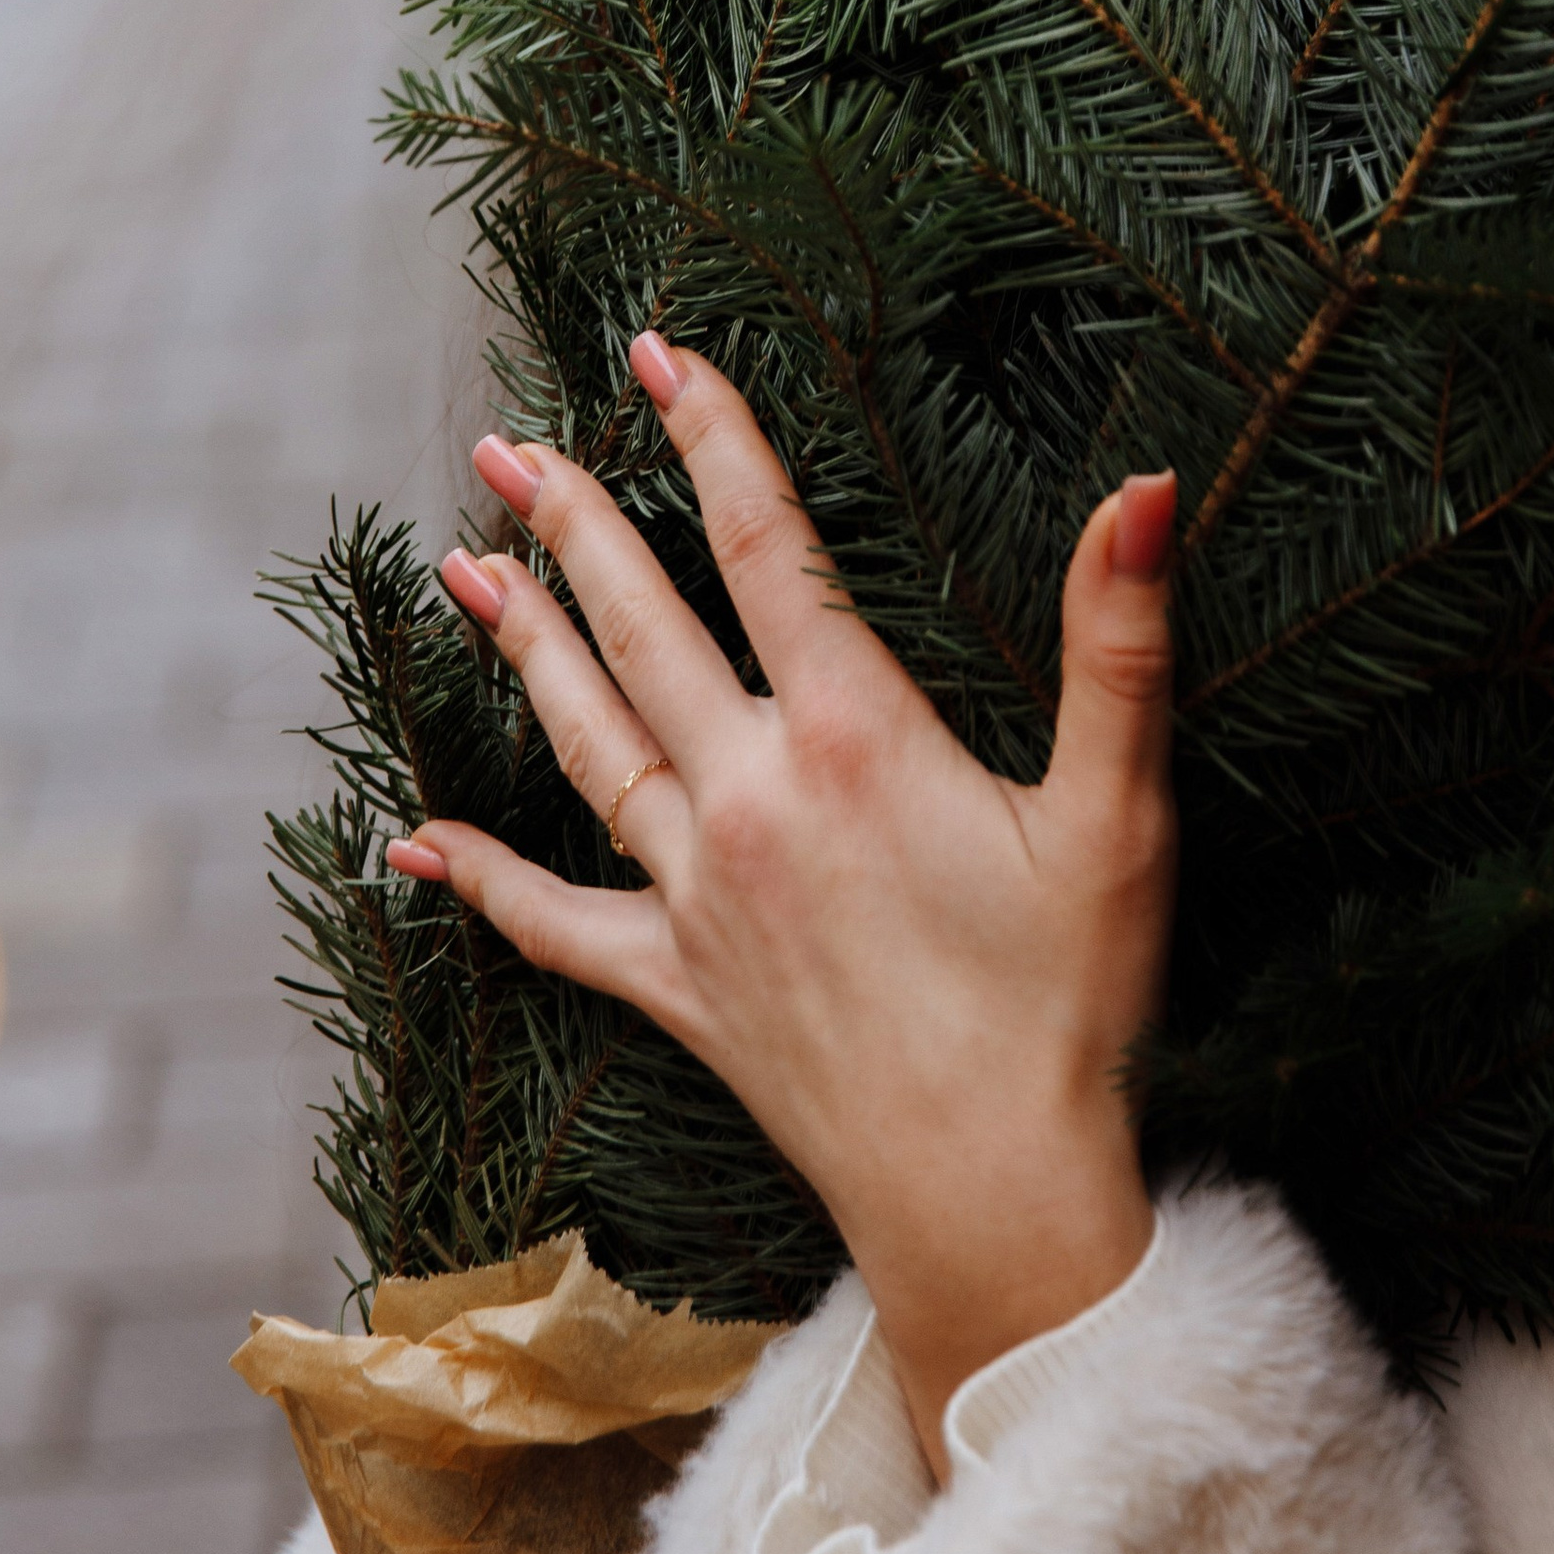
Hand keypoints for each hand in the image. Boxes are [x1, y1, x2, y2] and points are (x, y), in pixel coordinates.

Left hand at [399, 335, 1176, 1466]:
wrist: (993, 1200)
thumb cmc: (1067, 1009)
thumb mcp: (1116, 814)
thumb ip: (1118, 643)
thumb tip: (1144, 488)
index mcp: (854, 737)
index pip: (767, 546)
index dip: (714, 437)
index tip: (654, 353)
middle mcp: (751, 798)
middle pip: (643, 627)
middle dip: (575, 523)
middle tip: (507, 443)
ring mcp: (698, 897)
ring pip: (588, 743)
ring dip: (523, 647)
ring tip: (463, 565)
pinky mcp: (677, 989)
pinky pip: (555, 924)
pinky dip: (482, 881)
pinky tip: (409, 845)